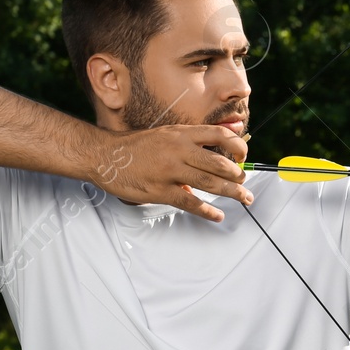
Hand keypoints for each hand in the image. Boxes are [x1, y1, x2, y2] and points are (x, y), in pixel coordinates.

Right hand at [91, 125, 251, 221]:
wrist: (105, 155)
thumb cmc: (135, 146)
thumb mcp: (164, 135)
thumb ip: (187, 144)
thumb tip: (211, 160)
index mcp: (181, 134)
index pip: (219, 135)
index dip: (237, 146)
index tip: (243, 157)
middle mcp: (178, 150)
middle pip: (219, 163)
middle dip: (238, 175)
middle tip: (244, 183)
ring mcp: (170, 171)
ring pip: (210, 183)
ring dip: (231, 193)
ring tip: (244, 198)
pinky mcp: (160, 190)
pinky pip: (190, 203)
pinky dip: (208, 211)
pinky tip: (218, 215)